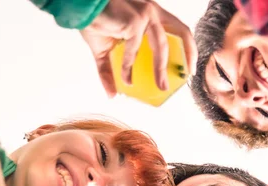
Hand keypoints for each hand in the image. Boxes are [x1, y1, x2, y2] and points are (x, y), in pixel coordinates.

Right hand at [80, 0, 196, 97]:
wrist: (78, 7)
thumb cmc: (93, 20)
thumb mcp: (106, 50)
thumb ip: (111, 71)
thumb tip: (112, 94)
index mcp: (151, 15)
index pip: (178, 29)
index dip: (188, 47)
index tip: (189, 66)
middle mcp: (152, 11)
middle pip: (181, 32)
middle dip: (189, 55)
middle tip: (187, 76)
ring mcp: (144, 14)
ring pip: (161, 46)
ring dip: (161, 70)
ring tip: (161, 87)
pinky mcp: (134, 20)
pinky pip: (134, 50)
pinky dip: (129, 67)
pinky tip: (126, 79)